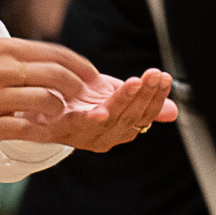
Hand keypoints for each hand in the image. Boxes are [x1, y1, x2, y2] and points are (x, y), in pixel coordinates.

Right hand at [0, 39, 174, 149]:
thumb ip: (24, 59)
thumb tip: (61, 66)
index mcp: (5, 50)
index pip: (56, 54)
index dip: (81, 67)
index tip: (94, 78)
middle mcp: (1, 70)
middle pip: (56, 76)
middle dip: (78, 90)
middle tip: (86, 100)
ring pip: (45, 102)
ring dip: (61, 111)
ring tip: (61, 115)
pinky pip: (26, 129)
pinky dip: (43, 131)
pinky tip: (45, 131)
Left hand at [36, 67, 179, 153]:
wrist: (41, 108)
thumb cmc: (81, 102)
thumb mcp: (115, 99)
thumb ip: (141, 103)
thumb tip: (173, 111)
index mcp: (121, 130)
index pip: (146, 115)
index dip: (157, 97)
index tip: (164, 78)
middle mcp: (106, 138)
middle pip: (131, 118)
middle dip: (144, 95)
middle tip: (154, 76)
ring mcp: (84, 136)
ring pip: (110, 120)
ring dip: (124, 101)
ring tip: (135, 83)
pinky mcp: (62, 129)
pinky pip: (78, 125)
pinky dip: (90, 120)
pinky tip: (101, 110)